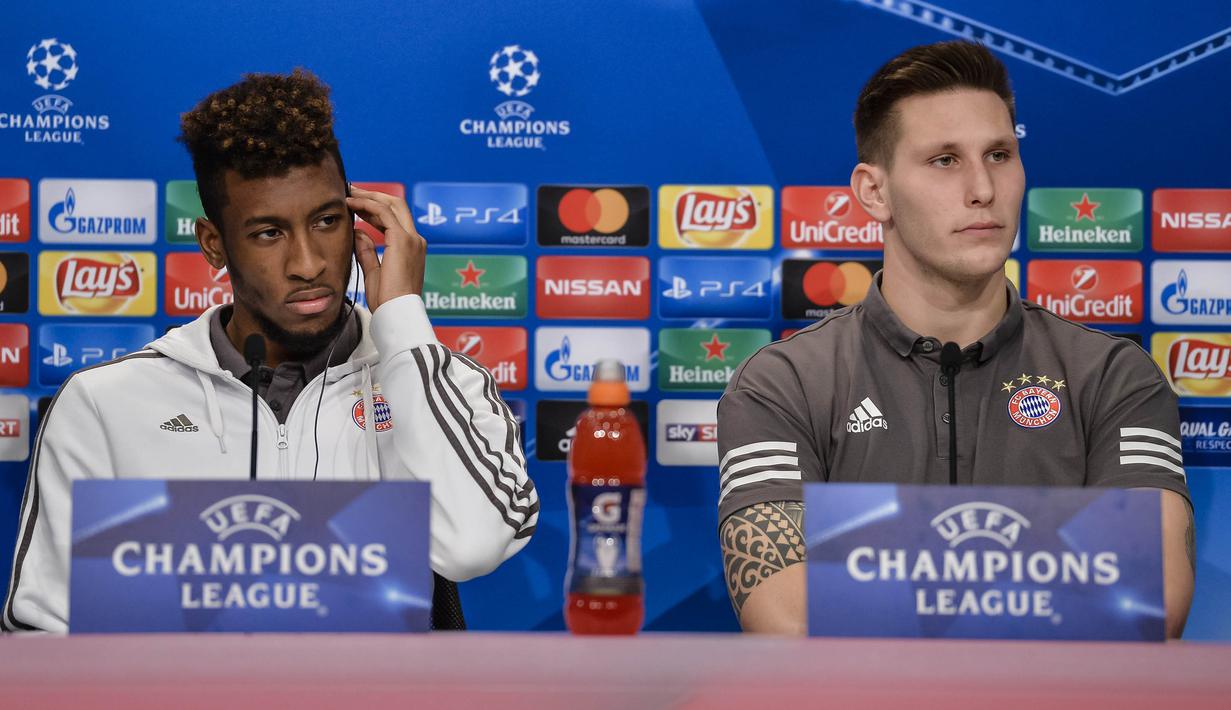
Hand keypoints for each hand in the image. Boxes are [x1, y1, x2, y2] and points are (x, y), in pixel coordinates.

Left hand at [346, 186, 426, 311]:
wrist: (396, 312)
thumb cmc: (387, 300)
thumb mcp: (374, 271)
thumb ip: (367, 250)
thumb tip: (357, 231)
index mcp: (411, 248)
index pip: (394, 218)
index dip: (374, 207)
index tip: (356, 203)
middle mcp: (415, 240)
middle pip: (396, 205)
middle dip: (373, 195)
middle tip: (352, 190)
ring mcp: (412, 239)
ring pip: (392, 204)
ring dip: (369, 196)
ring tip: (349, 193)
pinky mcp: (403, 240)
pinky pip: (384, 213)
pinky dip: (367, 205)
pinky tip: (351, 204)